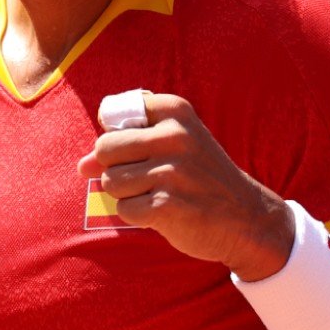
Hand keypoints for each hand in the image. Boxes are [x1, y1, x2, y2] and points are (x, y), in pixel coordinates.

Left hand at [76, 92, 292, 280]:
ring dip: (127, 195)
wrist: (247, 218)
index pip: (111, 114)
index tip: (139, 149)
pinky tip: (163, 213)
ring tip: (157, 195)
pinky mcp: (167, 205)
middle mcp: (175, 136)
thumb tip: (82, 166)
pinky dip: (137, 216)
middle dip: (115, 169)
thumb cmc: (200, 178)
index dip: (116, 137)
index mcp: (175, 111)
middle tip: (146, 178)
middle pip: (104, 149)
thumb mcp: (173, 145)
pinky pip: (124, 209)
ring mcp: (172, 171)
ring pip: (111, 182)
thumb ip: (124, 146)